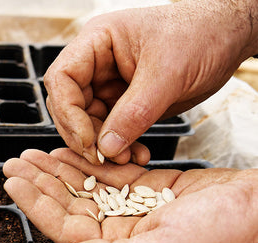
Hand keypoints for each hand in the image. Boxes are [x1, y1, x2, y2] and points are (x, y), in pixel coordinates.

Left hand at [3, 148, 257, 242]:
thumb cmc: (221, 238)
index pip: (66, 228)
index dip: (37, 205)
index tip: (14, 184)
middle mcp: (122, 233)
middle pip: (69, 204)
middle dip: (40, 183)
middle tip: (14, 163)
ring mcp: (134, 209)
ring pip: (86, 186)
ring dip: (58, 169)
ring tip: (33, 154)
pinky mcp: (148, 188)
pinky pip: (109, 172)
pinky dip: (88, 160)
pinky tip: (68, 151)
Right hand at [44, 0, 257, 164]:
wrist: (229, 36)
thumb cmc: (201, 34)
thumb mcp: (168, 74)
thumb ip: (135, 113)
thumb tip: (106, 148)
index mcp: (97, 42)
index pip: (62, 78)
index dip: (68, 112)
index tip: (87, 140)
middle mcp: (97, 64)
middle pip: (69, 104)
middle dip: (84, 134)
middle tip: (102, 158)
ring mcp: (109, 84)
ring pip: (89, 122)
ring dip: (103, 146)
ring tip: (126, 160)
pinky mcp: (124, 102)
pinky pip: (111, 130)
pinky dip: (120, 146)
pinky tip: (136, 155)